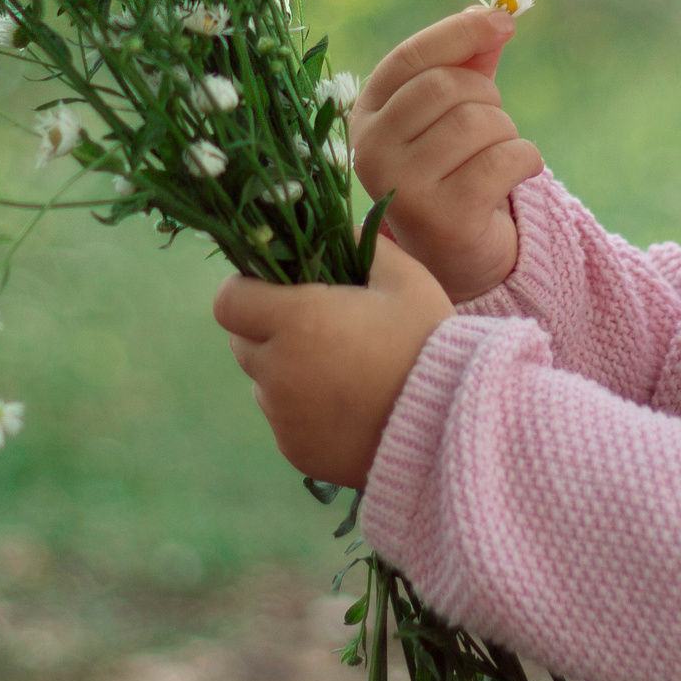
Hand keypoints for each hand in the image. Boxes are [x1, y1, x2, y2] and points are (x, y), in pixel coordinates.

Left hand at [212, 238, 453, 487]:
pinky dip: (302, 410)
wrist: (451, 424)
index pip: (229, 302)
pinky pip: (283, 420)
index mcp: (297, 320)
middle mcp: (278, 370)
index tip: (274, 290)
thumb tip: (338, 229)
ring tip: (339, 371)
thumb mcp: (405, 278)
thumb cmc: (428, 342)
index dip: (246, 291)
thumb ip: (362, 245)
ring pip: (263, 383)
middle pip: (242, 343)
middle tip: (315, 328)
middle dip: (267, 330)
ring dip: (285, 371)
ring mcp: (283, 416)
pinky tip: (346, 406)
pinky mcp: (295, 450)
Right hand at [348, 7, 544, 303]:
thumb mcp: (453, 110)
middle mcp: (371, 152)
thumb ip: (468, 60)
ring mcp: (402, 188)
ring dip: (507, 132)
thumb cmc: (454, 167)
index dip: (460, 32)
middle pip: (447, 87)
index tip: (503, 23)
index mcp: (366, 116)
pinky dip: (526, 159)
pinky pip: (503, 160)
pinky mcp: (443, 218)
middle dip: (487, 96)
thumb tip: (497, 13)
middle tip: (492, 123)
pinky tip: (518, 173)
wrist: (458, 253)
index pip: (411, 58)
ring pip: (478, 122)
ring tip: (498, 155)